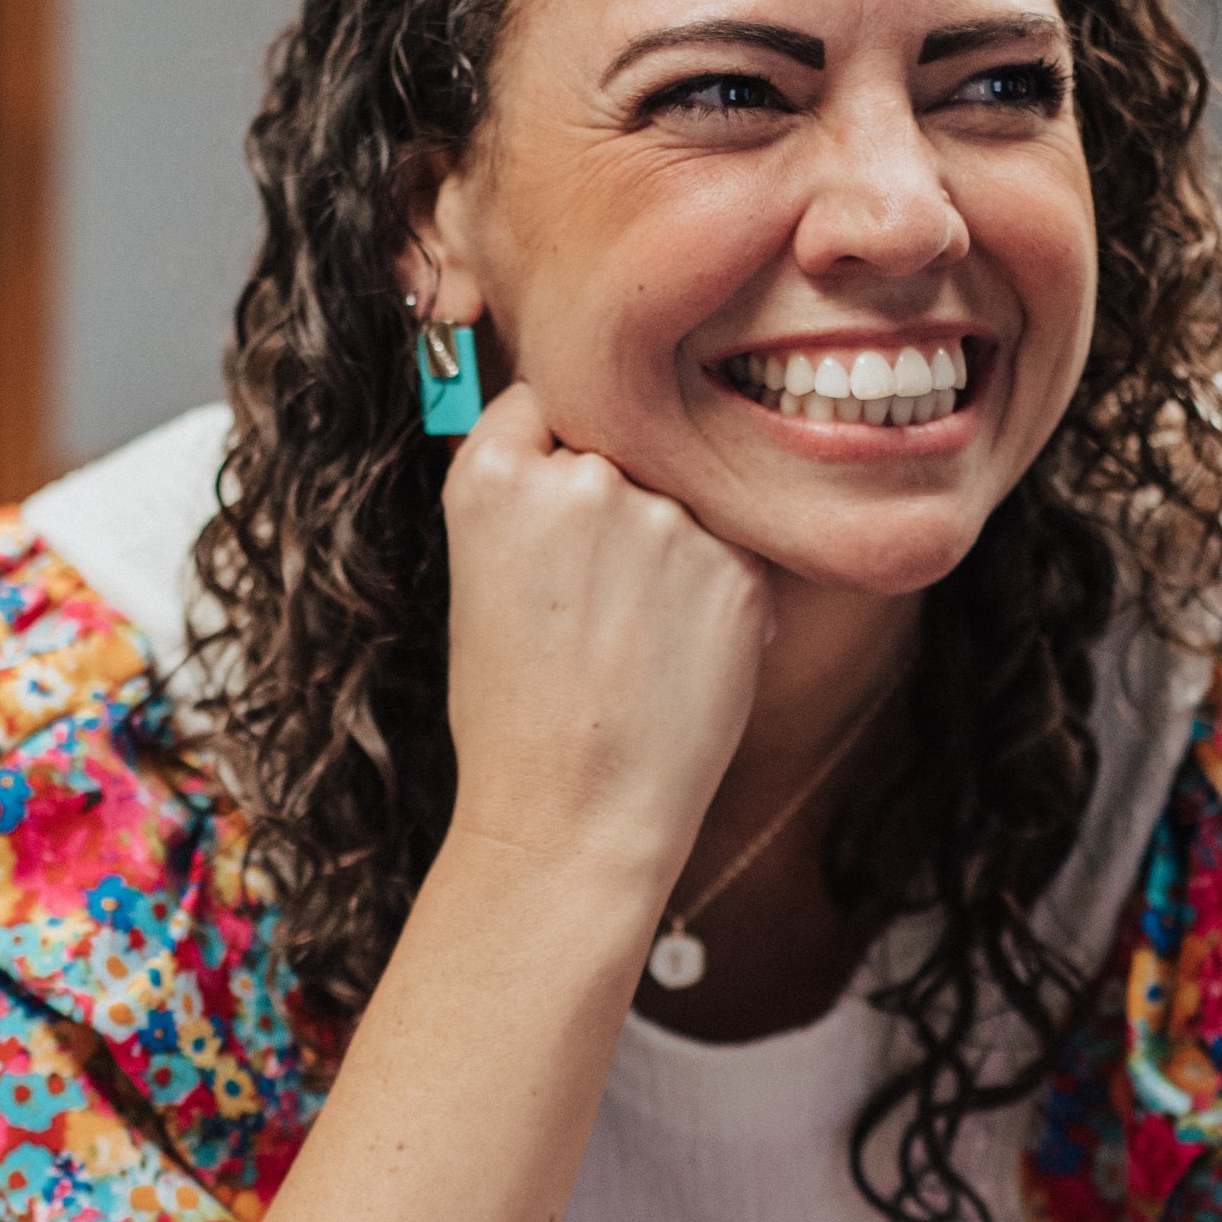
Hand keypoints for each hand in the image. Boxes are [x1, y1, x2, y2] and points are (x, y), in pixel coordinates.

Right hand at [439, 383, 770, 900]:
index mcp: (496, 474)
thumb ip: (534, 499)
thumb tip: (596, 443)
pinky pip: (732, 552)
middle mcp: (584, 477)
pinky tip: (676, 663)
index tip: (557, 506)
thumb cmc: (513, 719)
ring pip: (682, 498)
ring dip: (672, 548)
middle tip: (595, 602)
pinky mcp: (739, 567)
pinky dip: (715, 596)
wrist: (572, 819)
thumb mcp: (482, 584)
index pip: (543, 402)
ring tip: (633, 644)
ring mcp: (669, 519)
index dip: (554, 452)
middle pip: (621, 445)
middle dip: (617, 502)